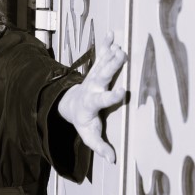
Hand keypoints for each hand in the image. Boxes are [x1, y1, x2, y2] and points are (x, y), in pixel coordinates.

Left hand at [58, 31, 126, 163]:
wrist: (70, 105)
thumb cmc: (84, 122)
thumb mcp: (89, 136)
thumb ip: (100, 146)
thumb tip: (113, 160)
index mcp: (91, 104)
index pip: (102, 99)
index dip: (112, 96)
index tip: (123, 91)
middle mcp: (91, 88)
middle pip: (101, 76)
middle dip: (111, 66)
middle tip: (122, 56)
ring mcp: (92, 77)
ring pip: (101, 63)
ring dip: (110, 53)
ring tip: (120, 44)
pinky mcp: (94, 70)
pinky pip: (100, 56)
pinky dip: (105, 45)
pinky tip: (112, 34)